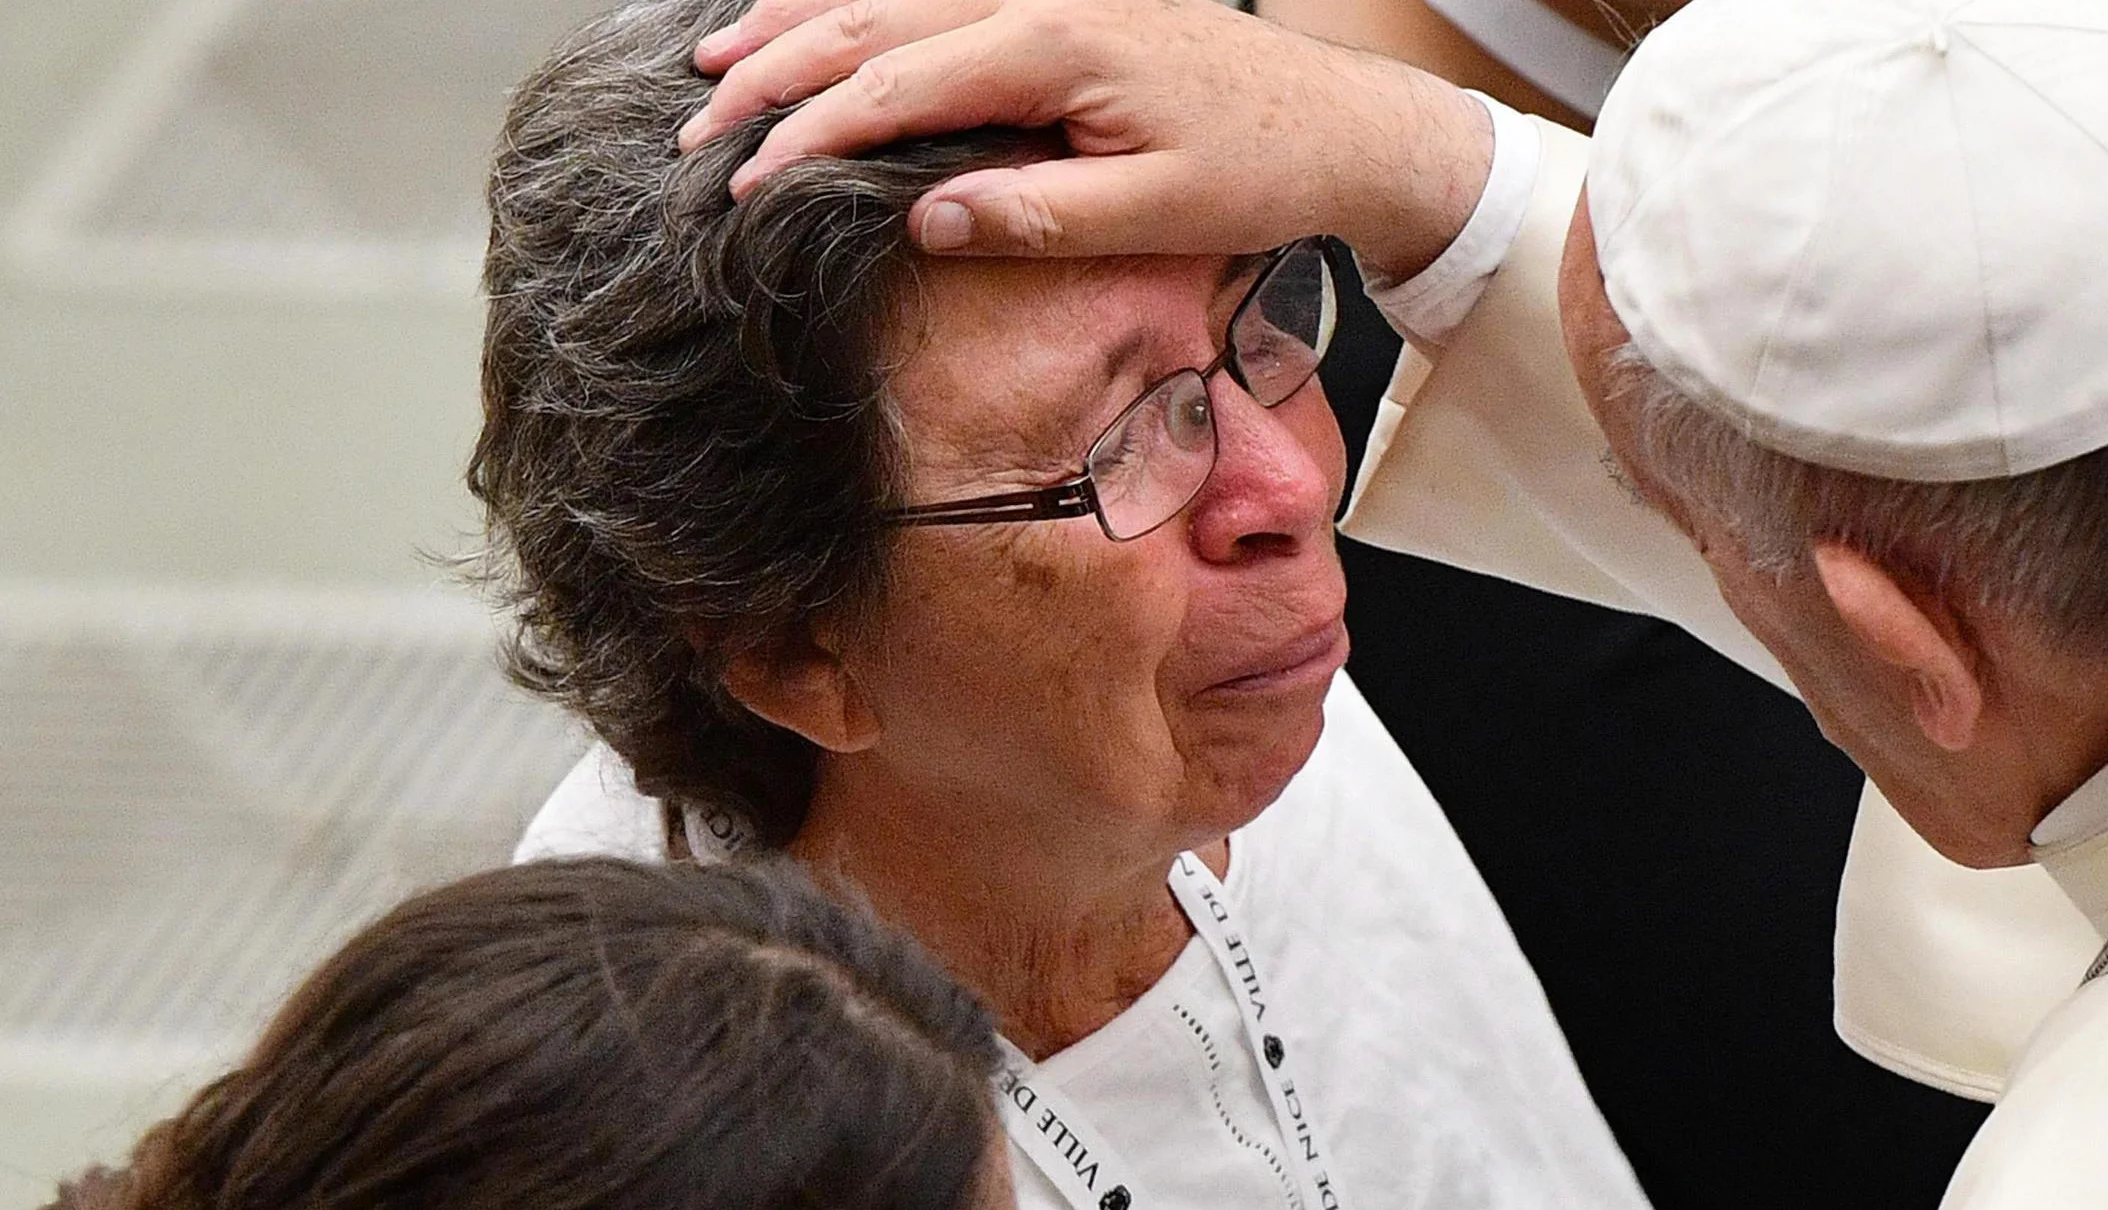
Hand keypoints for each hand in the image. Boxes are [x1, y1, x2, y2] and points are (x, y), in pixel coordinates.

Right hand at [677, 0, 1494, 279]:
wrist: (1342, 123)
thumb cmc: (1263, 168)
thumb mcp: (1157, 215)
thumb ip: (1039, 217)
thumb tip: (925, 221)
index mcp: (1055, 50)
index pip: (895, 88)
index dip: (807, 138)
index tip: (743, 186)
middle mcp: (1038, 5)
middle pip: (870, 27)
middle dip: (772, 77)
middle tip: (697, 132)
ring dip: (797, 27)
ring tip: (718, 65)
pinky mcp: (1059, 9)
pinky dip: (861, 13)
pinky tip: (818, 29)